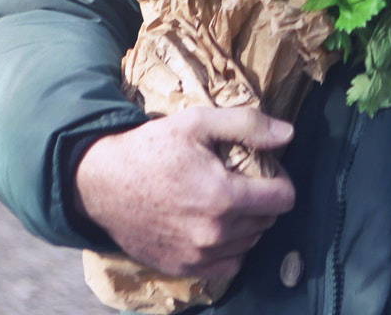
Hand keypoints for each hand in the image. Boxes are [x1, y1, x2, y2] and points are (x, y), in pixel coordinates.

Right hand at [72, 106, 295, 278]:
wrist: (101, 183)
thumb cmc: (151, 148)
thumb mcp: (198, 123)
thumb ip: (248, 126)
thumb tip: (289, 134)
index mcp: (224, 196)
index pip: (284, 198)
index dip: (280, 179)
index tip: (265, 170)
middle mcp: (215, 232)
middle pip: (268, 220)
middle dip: (263, 200)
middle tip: (241, 182)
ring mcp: (198, 254)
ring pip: (250, 242)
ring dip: (247, 223)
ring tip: (225, 202)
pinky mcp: (183, 267)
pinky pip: (229, 265)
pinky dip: (230, 249)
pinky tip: (215, 227)